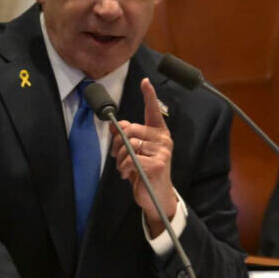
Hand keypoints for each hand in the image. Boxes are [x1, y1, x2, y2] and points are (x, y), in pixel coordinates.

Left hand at [113, 78, 175, 236]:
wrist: (157, 196)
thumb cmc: (145, 171)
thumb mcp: (135, 152)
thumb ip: (126, 138)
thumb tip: (114, 126)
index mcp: (159, 133)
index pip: (153, 111)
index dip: (149, 95)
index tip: (145, 81)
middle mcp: (163, 139)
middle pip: (131, 130)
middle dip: (118, 143)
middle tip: (116, 155)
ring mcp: (162, 151)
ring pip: (129, 145)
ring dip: (120, 158)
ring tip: (122, 168)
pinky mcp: (157, 164)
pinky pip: (131, 159)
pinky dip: (123, 168)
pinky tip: (126, 174)